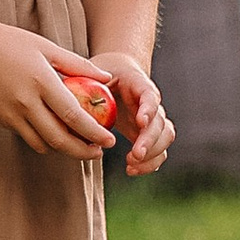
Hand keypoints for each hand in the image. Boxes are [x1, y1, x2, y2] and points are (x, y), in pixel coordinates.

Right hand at [0, 21, 120, 157]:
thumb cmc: (11, 42)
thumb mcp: (47, 47)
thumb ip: (78, 65)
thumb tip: (108, 78)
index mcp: (41, 81)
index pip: (73, 117)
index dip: (94, 133)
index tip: (109, 140)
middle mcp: (25, 102)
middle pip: (59, 139)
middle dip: (83, 151)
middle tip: (97, 152)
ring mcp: (9, 113)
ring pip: (42, 144)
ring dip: (63, 148)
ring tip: (78, 143)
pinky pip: (26, 135)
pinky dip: (42, 138)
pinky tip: (52, 129)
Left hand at [89, 51, 175, 176]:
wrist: (120, 71)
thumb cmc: (105, 70)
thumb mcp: (95, 70)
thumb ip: (89, 80)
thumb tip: (75, 94)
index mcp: (139, 85)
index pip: (150, 97)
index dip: (148, 109)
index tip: (140, 122)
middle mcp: (151, 103)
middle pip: (161, 122)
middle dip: (150, 141)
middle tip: (134, 154)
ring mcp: (153, 119)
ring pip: (165, 137)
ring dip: (152, 155)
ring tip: (131, 166)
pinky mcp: (148, 134)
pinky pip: (158, 151)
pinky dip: (149, 164)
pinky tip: (132, 170)